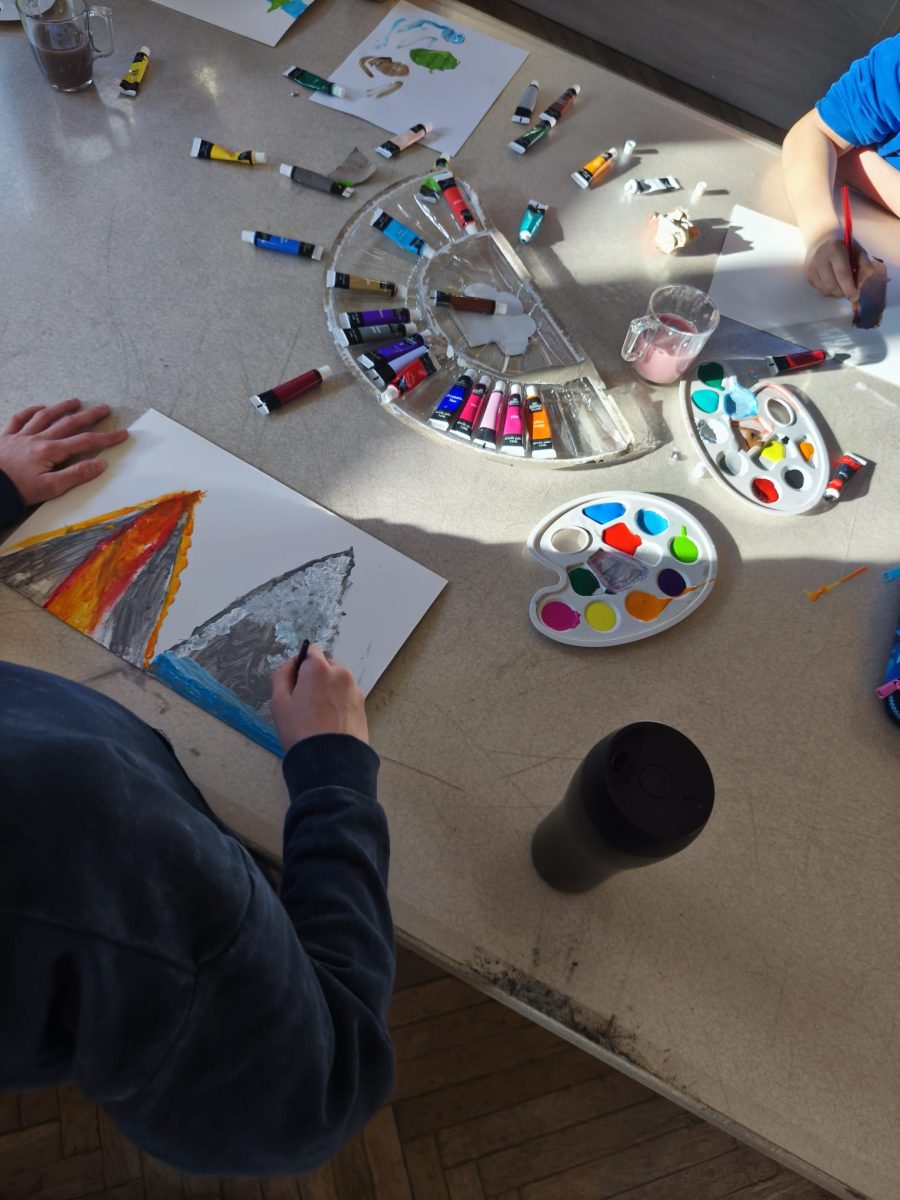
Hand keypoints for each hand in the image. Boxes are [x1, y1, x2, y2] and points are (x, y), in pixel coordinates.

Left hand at [0, 400, 127, 505]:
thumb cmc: (18, 490)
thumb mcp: (51, 488)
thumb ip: (76, 475)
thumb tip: (100, 464)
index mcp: (50, 451)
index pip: (85, 442)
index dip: (106, 438)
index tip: (122, 433)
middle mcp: (37, 439)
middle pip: (68, 423)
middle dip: (89, 416)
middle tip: (104, 409)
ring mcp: (20, 436)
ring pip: (45, 416)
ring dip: (62, 408)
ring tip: (75, 402)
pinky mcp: (5, 437)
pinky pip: (19, 419)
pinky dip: (30, 412)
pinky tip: (39, 408)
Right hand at [271, 643, 368, 753]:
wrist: (331, 761)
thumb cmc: (300, 731)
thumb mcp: (278, 702)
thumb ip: (282, 675)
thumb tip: (291, 664)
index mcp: (319, 668)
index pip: (311, 650)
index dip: (301, 664)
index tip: (295, 683)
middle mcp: (341, 673)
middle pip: (326, 666)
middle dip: (316, 677)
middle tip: (305, 703)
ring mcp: (355, 689)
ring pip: (337, 681)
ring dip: (328, 690)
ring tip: (319, 715)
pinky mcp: (363, 705)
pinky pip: (347, 696)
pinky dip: (339, 702)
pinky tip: (331, 722)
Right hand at [803, 234, 874, 299]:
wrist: (822, 240)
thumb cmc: (844, 247)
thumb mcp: (858, 251)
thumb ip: (865, 266)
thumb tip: (859, 285)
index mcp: (834, 249)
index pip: (842, 274)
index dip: (849, 288)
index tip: (855, 296)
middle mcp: (819, 259)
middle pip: (832, 285)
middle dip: (843, 293)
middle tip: (850, 294)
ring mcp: (811, 268)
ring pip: (825, 290)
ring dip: (836, 293)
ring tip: (843, 287)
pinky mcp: (807, 275)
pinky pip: (820, 290)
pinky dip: (829, 291)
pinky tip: (834, 283)